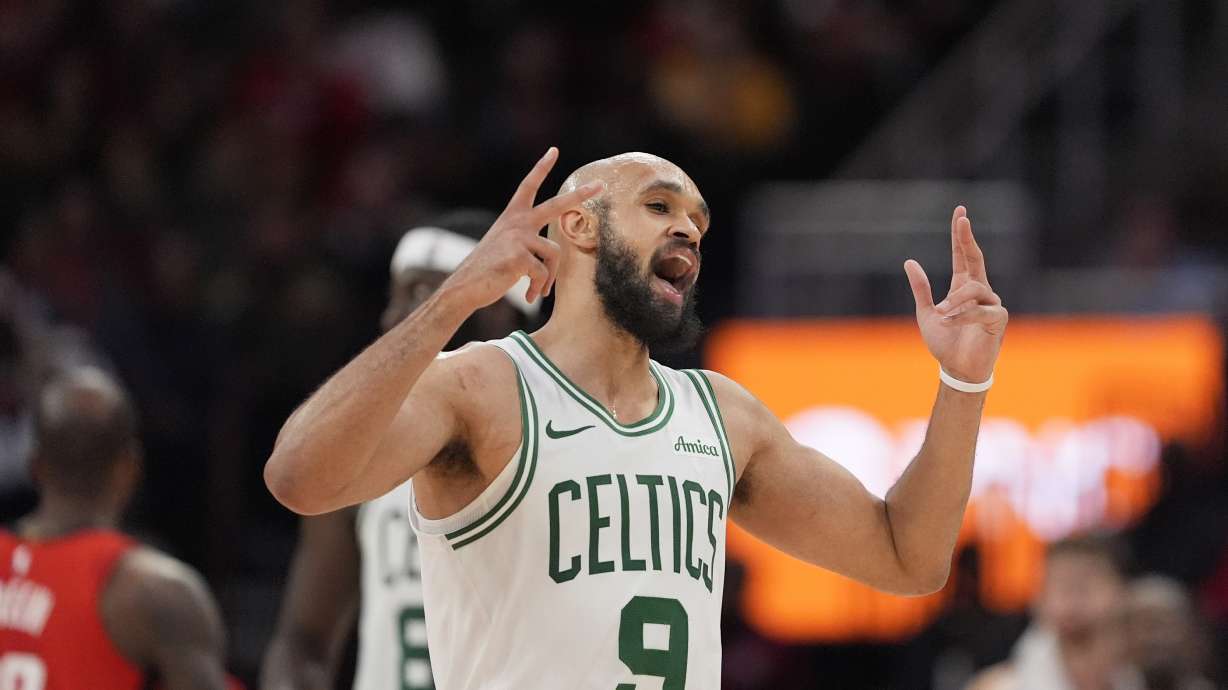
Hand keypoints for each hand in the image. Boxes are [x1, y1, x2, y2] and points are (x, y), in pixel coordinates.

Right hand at [442, 147, 601, 310]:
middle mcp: (516, 222)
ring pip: (554, 254)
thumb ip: (526, 241)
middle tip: (601, 185)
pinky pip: (543, 273)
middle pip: (555, 205)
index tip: (553, 151)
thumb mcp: (505, 247)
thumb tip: (553, 254)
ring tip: (539, 291)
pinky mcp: (519, 257)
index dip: (540, 168)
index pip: (528, 186)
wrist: (465, 286)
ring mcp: (518, 238)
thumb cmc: (487, 270)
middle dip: (580, 195)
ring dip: (549, 278)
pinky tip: (529, 297)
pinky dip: (539, 288)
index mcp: (512, 216)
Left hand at [903, 206, 1007, 383]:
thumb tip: (909, 261)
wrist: (957, 369)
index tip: (960, 213)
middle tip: (962, 219)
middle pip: (976, 259)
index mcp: (962, 288)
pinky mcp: (998, 319)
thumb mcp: (927, 313)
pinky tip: (951, 323)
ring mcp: (991, 304)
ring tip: (942, 314)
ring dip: (955, 300)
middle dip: (967, 238)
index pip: (963, 256)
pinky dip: (963, 316)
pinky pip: (981, 310)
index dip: (961, 236)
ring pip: (974, 288)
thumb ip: (921, 289)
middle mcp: (979, 292)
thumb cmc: (945, 343)